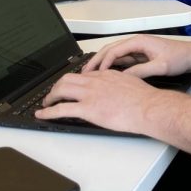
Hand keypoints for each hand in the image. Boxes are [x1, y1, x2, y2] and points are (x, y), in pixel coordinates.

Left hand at [35, 69, 162, 132]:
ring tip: (46, 103)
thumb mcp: (132, 84)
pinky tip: (42, 114)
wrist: (148, 107)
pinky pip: (61, 109)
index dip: (74, 82)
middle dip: (57, 86)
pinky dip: (48, 112)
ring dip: (50, 97)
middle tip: (54, 94)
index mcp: (106, 75)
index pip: (84, 75)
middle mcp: (95, 81)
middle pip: (68, 78)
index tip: (71, 87)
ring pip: (61, 89)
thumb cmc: (145, 100)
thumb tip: (120, 92)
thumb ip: (121, 85)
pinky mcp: (87, 109)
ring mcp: (90, 94)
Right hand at [84, 34, 190, 78]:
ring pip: (115, 56)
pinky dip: (112, 67)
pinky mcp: (140, 57)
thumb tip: (125, 77)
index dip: (103, 62)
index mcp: (139, 42)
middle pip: (110, 51)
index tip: (96, 74)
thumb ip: (142, 71)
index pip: (114, 50)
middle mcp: (136, 44)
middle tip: (84, 73)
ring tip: (91, 75)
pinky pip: (122, 61)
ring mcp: (137, 50)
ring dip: (102, 64)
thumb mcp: (161, 66)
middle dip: (97, 61)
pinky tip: (106, 76)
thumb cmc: (179, 57)